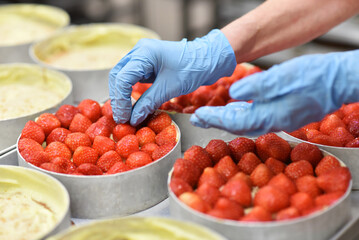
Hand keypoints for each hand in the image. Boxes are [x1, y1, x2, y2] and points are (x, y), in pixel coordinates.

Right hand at [109, 29, 235, 124]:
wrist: (207, 60)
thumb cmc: (192, 69)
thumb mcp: (169, 88)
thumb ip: (148, 103)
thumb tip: (132, 119)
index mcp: (144, 53)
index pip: (122, 78)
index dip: (120, 100)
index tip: (124, 117)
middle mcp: (139, 51)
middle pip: (117, 76)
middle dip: (118, 98)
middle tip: (122, 118)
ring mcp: (141, 56)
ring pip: (122, 77)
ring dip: (122, 96)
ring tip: (126, 114)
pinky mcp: (145, 64)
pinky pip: (131, 78)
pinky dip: (129, 92)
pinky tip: (131, 106)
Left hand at [190, 50, 358, 135]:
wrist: (340, 82)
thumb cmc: (314, 78)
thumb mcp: (283, 78)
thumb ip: (257, 87)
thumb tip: (233, 92)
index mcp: (269, 116)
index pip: (234, 122)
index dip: (214, 119)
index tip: (197, 115)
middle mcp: (272, 122)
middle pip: (237, 125)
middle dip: (215, 121)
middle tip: (197, 118)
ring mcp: (278, 119)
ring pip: (246, 122)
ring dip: (226, 119)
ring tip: (209, 115)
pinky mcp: (283, 114)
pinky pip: (256, 118)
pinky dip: (241, 115)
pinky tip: (235, 109)